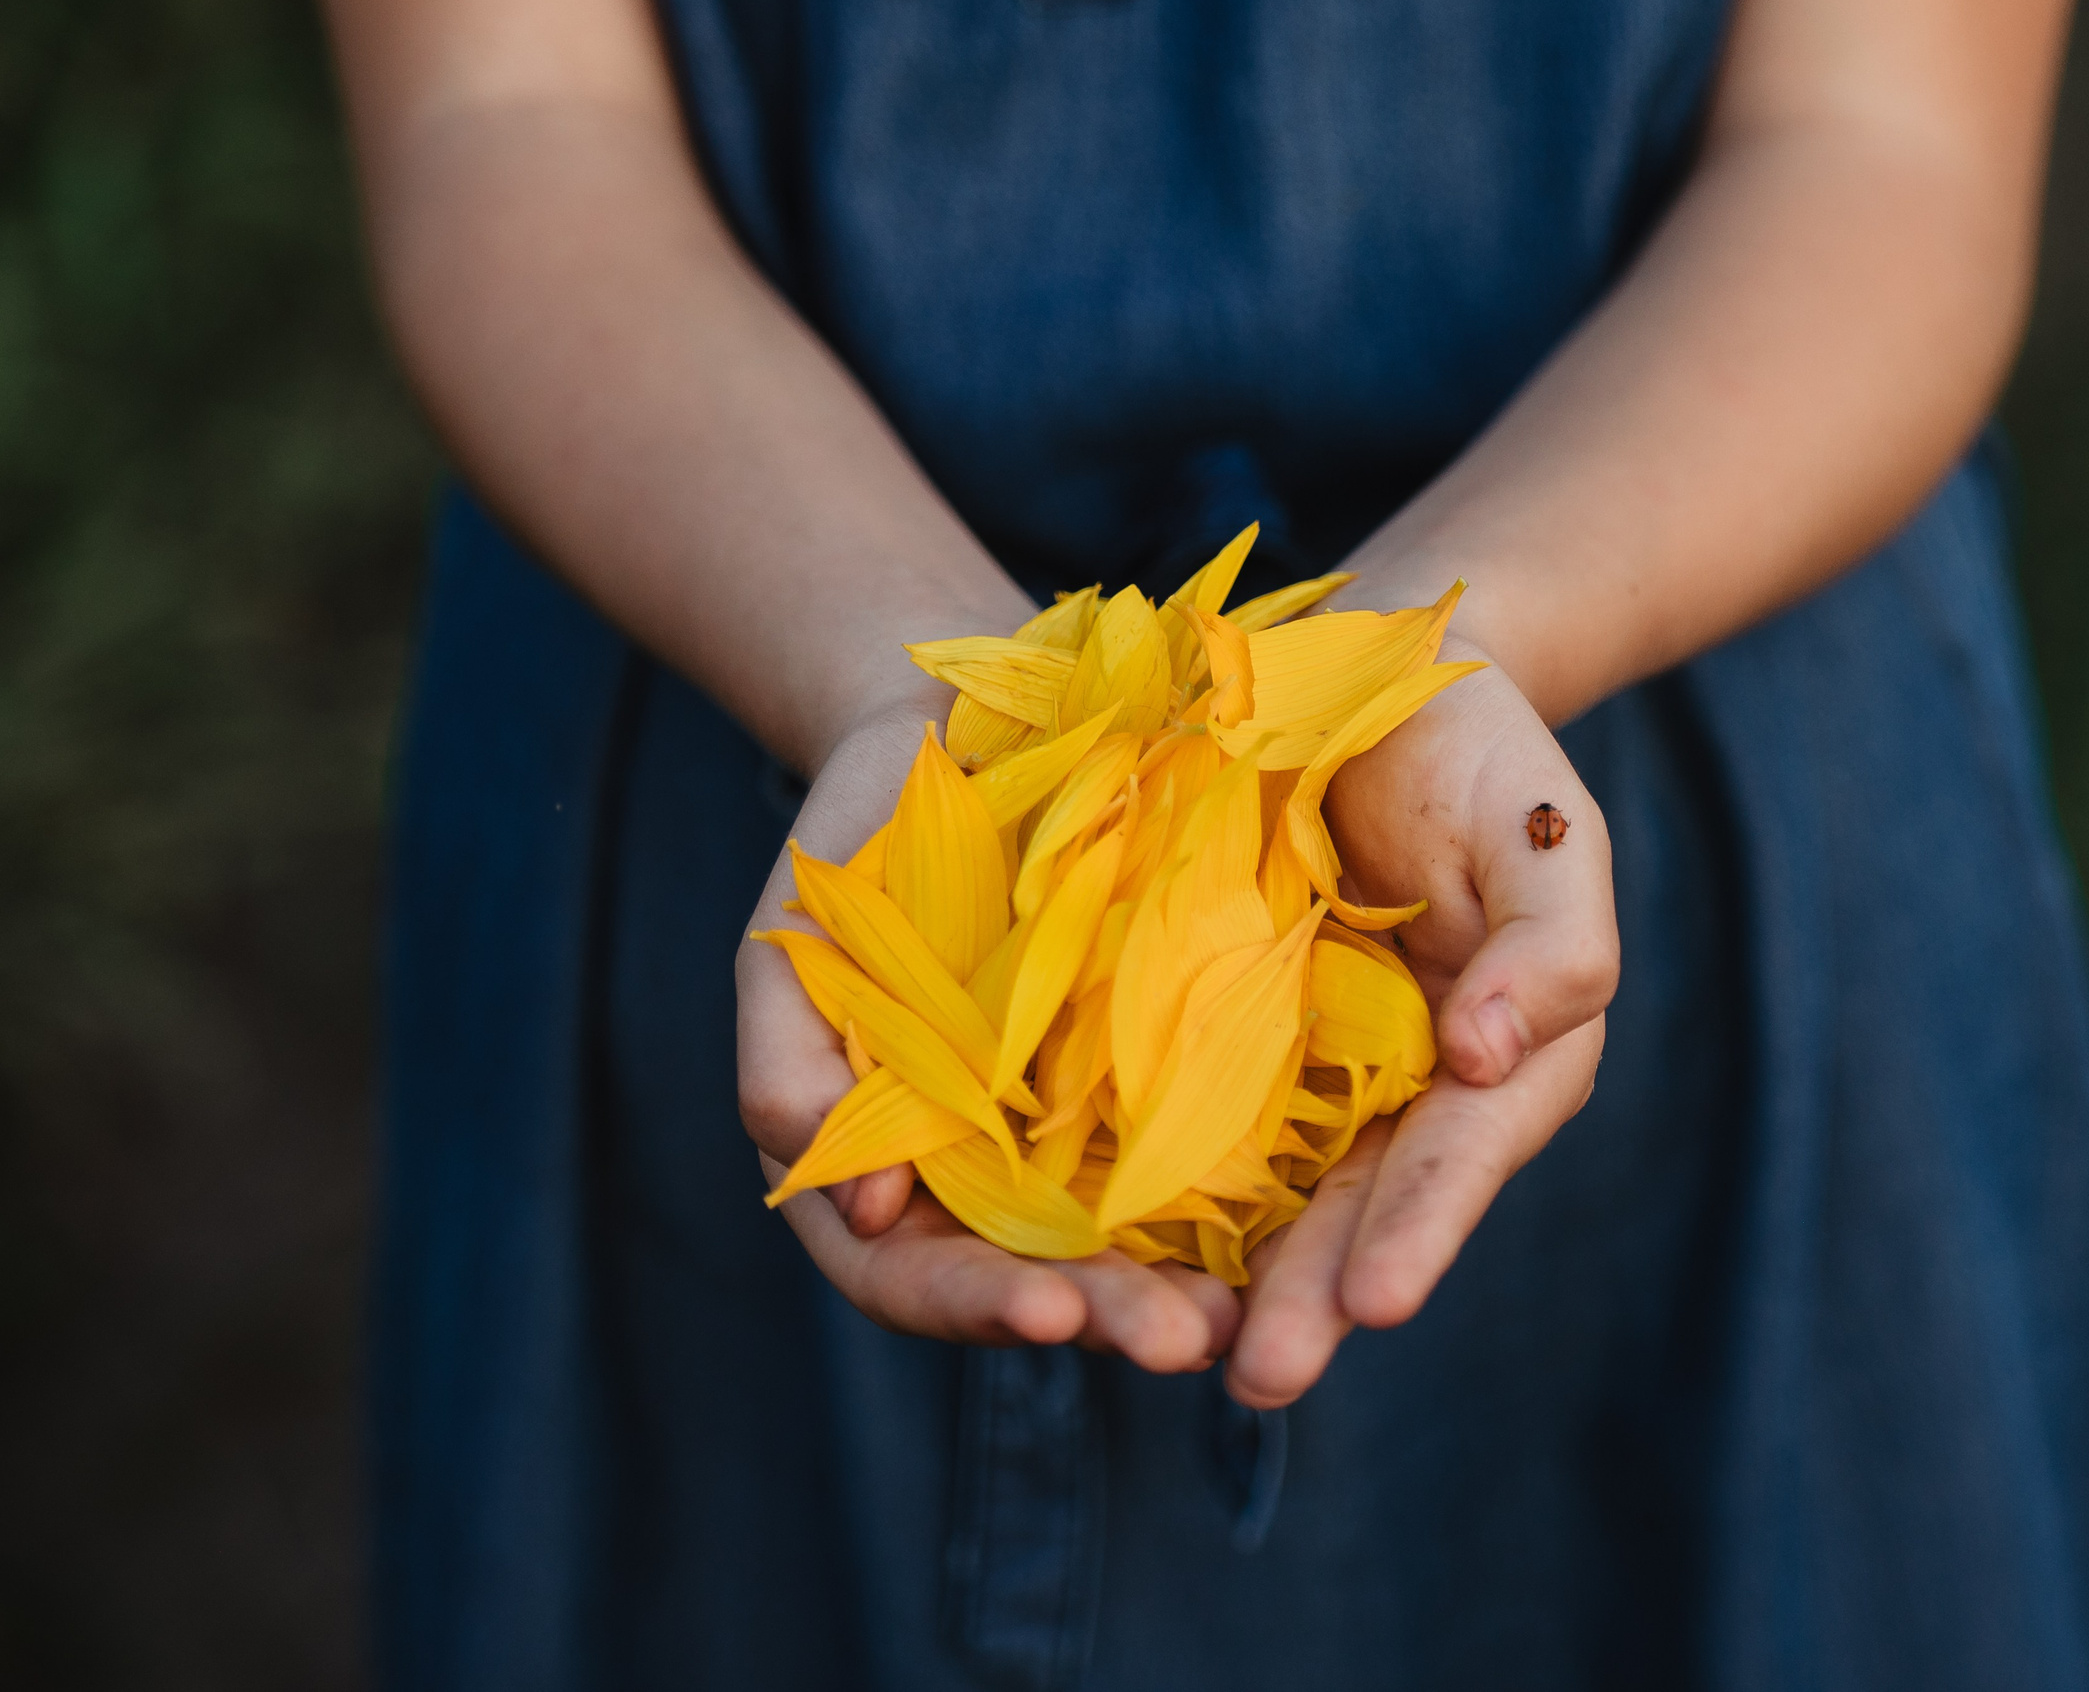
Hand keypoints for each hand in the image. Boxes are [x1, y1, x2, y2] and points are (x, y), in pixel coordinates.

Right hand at [736, 699, 1242, 1370]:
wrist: (960, 746)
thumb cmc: (854, 849)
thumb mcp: (796, 947)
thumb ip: (791, 1071)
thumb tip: (864, 1212)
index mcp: (879, 1168)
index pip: (911, 1273)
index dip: (975, 1302)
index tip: (1050, 1305)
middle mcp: (982, 1181)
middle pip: (1037, 1283)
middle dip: (1109, 1318)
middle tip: (1186, 1341)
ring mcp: (1072, 1143)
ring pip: (1125, 1248)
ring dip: (1182, 1291)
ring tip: (1242, 1318)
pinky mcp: (1155, 1089)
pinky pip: (1195, 1162)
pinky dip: (1237, 1207)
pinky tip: (1298, 1227)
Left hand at [1227, 650, 1617, 1407]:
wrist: (1364, 671)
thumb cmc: (1478, 753)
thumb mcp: (1544, 832)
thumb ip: (1552, 946)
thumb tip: (1490, 1059)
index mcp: (1499, 1055)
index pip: (1462, 1152)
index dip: (1425, 1224)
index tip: (1378, 1299)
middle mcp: (1404, 1089)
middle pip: (1362, 1205)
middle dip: (1315, 1294)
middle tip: (1263, 1375)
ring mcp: (1307, 1073)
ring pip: (1273, 1194)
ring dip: (1236, 1278)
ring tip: (1193, 1353)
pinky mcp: (1217, 1041)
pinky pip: (1191, 1126)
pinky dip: (1162, 1192)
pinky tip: (1114, 1255)